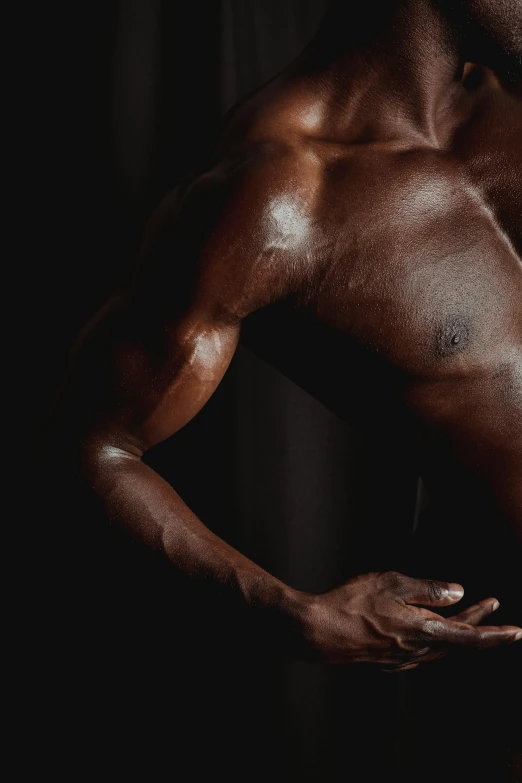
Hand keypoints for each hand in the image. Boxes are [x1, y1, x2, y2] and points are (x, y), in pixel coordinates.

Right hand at [296, 571, 521, 669]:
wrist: (316, 632)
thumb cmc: (350, 604)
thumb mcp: (392, 583)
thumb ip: (428, 589)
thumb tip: (458, 593)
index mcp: (422, 631)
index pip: (470, 635)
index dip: (495, 633)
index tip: (516, 630)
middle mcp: (417, 651)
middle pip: (457, 641)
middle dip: (478, 625)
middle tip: (491, 608)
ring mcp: (401, 660)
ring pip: (440, 648)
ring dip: (456, 632)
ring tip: (465, 615)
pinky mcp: (386, 662)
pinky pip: (421, 653)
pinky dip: (433, 639)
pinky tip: (427, 631)